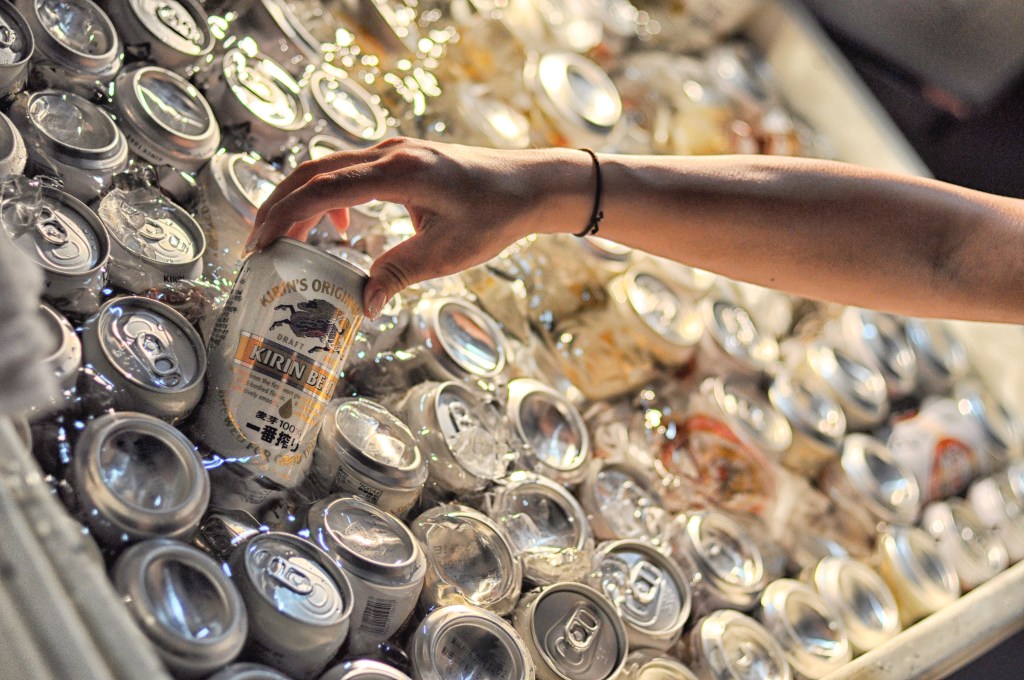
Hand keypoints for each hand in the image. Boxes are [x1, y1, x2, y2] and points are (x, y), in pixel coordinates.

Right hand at [249, 138, 591, 317]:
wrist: (531, 184)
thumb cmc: (497, 215)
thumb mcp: (447, 254)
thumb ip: (399, 274)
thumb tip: (363, 306)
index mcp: (400, 172)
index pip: (324, 189)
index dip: (286, 216)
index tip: (262, 245)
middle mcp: (391, 153)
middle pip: (313, 171)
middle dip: (279, 207)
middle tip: (258, 247)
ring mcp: (394, 150)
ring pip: (328, 168)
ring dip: (301, 201)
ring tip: (288, 243)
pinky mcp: (400, 157)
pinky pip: (350, 171)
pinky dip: (331, 197)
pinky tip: (341, 226)